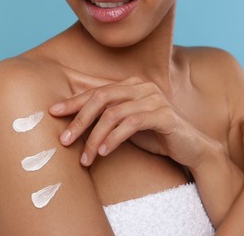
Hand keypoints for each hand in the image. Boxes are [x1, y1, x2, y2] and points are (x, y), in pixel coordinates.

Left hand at [49, 77, 220, 166]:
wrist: (190, 148)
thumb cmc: (156, 136)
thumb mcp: (127, 125)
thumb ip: (108, 118)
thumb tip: (76, 124)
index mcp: (132, 85)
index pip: (97, 91)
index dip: (73, 102)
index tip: (53, 113)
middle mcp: (142, 87)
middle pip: (102, 98)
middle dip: (79, 119)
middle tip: (63, 140)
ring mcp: (154, 99)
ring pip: (114, 114)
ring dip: (95, 137)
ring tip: (85, 157)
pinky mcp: (163, 115)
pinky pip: (132, 124)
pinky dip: (114, 139)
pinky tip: (104, 152)